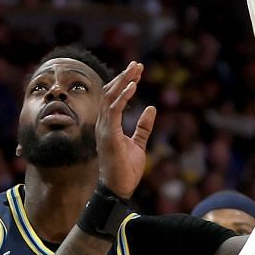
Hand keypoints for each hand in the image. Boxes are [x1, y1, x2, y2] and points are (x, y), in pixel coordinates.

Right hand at [95, 62, 154, 197]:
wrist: (119, 190)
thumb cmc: (126, 170)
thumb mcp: (139, 144)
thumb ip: (143, 127)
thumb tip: (151, 108)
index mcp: (108, 126)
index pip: (113, 98)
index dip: (124, 83)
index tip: (137, 71)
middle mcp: (103, 124)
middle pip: (110, 93)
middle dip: (124, 77)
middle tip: (137, 64)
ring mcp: (104, 129)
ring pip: (110, 97)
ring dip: (123, 81)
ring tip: (135, 69)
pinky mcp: (109, 135)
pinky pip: (114, 110)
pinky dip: (123, 96)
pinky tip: (133, 86)